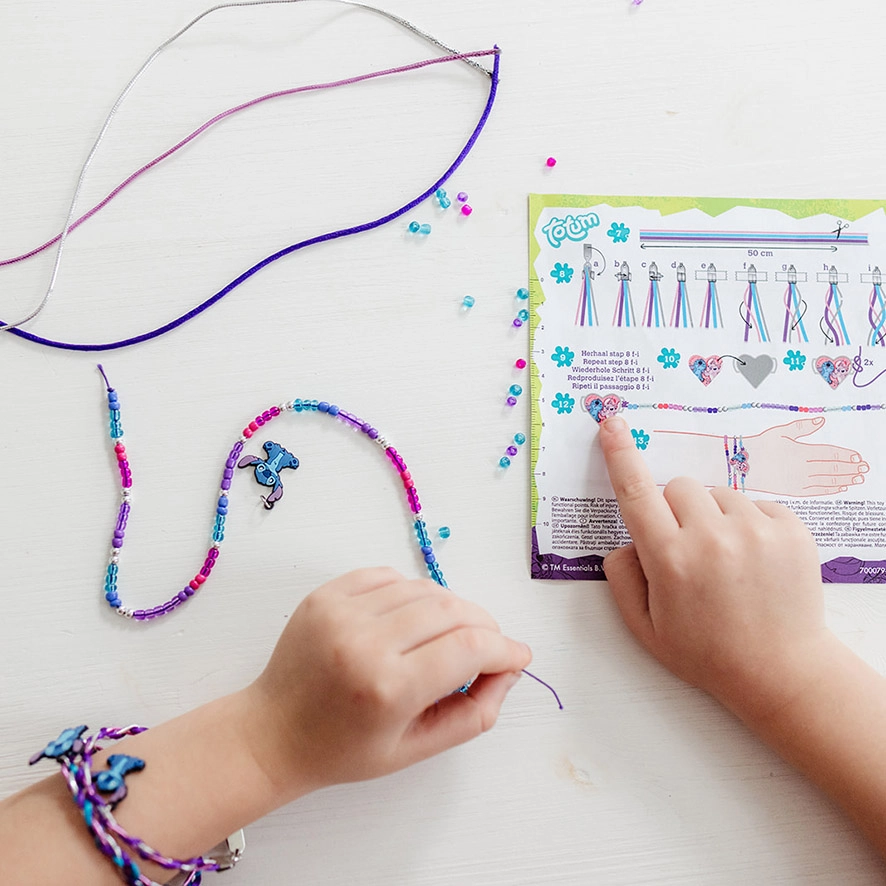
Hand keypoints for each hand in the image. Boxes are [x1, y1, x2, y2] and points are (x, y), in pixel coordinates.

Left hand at [247, 568, 530, 795]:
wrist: (273, 731)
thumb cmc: (344, 749)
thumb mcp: (417, 748)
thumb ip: (474, 713)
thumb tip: (509, 667)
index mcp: (388, 689)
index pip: (469, 649)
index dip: (505, 649)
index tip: (517, 656)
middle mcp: (364, 642)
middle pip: (453, 610)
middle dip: (484, 627)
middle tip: (488, 648)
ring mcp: (341, 612)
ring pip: (425, 589)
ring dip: (451, 608)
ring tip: (447, 637)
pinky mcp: (326, 594)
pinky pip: (390, 576)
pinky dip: (413, 593)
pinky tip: (411, 619)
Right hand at [598, 415, 835, 720]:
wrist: (781, 672)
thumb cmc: (707, 653)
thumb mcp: (644, 627)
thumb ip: (621, 577)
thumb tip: (627, 540)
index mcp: (670, 560)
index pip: (636, 493)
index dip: (620, 456)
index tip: (613, 426)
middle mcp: (711, 538)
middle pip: (678, 487)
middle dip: (674, 509)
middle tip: (687, 548)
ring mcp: (755, 530)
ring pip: (717, 493)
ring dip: (713, 516)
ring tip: (725, 560)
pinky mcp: (789, 530)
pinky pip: (756, 503)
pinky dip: (748, 523)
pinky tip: (752, 560)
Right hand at [744, 417, 867, 495]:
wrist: (737, 466)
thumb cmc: (756, 447)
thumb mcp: (779, 432)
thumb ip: (801, 427)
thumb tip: (820, 420)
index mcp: (800, 451)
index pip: (830, 454)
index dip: (846, 456)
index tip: (858, 457)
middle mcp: (801, 467)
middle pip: (832, 468)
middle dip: (850, 468)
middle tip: (864, 469)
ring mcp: (797, 481)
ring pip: (827, 480)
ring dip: (844, 479)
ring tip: (857, 478)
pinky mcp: (791, 490)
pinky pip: (816, 490)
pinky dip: (829, 489)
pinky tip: (839, 487)